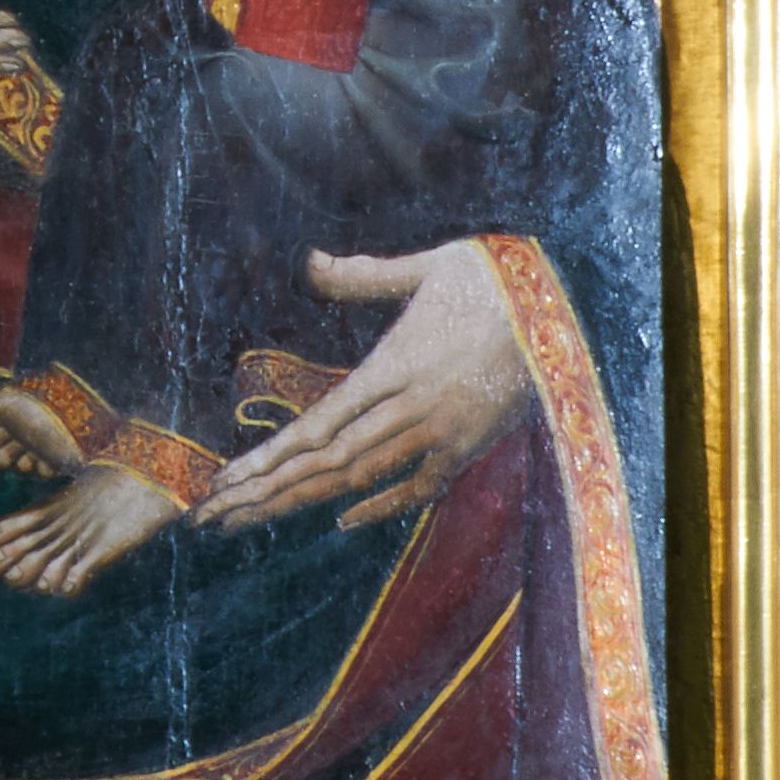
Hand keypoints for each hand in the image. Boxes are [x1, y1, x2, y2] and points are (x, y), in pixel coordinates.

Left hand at [191, 242, 534, 534]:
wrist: (567, 312)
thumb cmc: (491, 281)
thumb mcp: (426, 268)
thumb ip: (364, 274)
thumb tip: (309, 260)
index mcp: (393, 368)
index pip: (318, 425)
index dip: (268, 457)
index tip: (226, 480)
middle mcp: (412, 411)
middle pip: (327, 464)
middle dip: (266, 492)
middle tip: (213, 516)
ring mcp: (442, 435)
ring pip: (362, 479)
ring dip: (302, 501)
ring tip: (252, 519)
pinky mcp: (468, 448)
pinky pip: (416, 488)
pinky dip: (377, 506)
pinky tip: (340, 520)